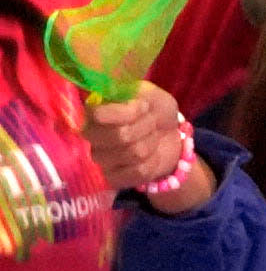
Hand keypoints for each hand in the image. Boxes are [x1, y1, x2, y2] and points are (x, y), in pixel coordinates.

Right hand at [74, 78, 200, 206]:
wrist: (169, 136)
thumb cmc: (154, 111)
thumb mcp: (149, 93)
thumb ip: (133, 93)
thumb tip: (119, 98)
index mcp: (93, 111)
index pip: (99, 115)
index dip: (129, 112)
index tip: (143, 106)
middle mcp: (90, 135)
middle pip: (120, 135)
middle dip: (147, 127)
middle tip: (151, 123)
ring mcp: (99, 158)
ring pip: (135, 153)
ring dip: (152, 143)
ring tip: (151, 137)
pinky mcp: (112, 178)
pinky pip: (139, 171)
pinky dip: (154, 161)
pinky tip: (151, 156)